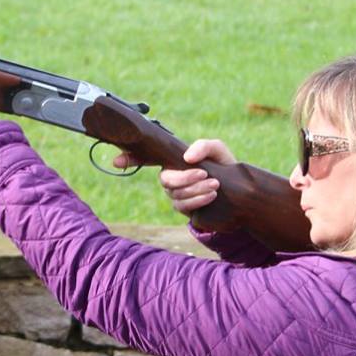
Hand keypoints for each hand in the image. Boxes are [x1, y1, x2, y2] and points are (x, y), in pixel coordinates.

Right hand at [112, 138, 233, 215]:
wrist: (239, 189)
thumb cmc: (224, 164)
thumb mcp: (217, 149)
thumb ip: (203, 146)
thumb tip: (186, 158)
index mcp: (173, 160)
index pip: (146, 158)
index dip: (129, 159)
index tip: (116, 160)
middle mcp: (171, 177)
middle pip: (165, 179)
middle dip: (183, 178)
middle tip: (204, 173)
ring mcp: (177, 194)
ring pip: (175, 194)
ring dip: (195, 188)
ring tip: (215, 184)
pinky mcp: (185, 209)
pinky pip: (183, 206)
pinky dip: (198, 199)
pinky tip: (211, 194)